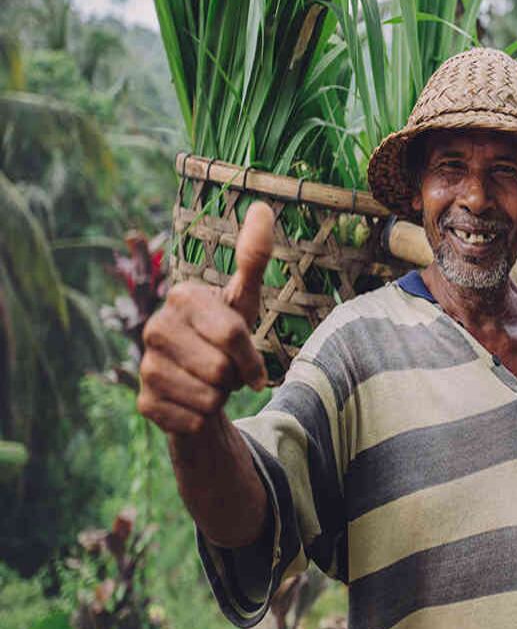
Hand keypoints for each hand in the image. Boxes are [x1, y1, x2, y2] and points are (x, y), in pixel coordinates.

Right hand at [137, 202, 274, 434]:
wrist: (200, 384)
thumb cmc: (225, 336)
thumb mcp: (245, 299)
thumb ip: (253, 257)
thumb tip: (262, 207)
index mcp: (182, 298)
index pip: (233, 335)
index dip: (251, 356)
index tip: (250, 359)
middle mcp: (155, 327)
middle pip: (220, 370)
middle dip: (235, 377)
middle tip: (226, 370)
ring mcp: (145, 365)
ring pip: (208, 399)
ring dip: (220, 398)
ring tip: (211, 383)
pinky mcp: (143, 403)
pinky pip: (192, 421)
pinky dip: (204, 419)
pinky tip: (194, 403)